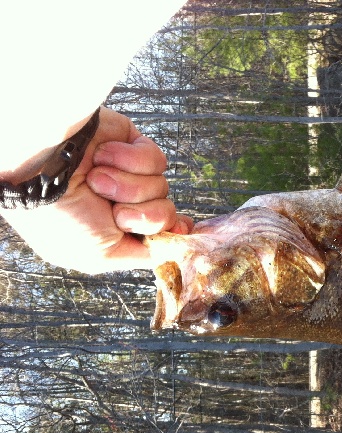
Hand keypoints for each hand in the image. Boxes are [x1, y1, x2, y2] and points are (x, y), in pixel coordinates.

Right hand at [0, 107, 192, 273]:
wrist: (41, 166)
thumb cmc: (60, 216)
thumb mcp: (100, 255)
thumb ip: (143, 254)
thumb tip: (178, 247)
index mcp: (117, 232)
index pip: (163, 234)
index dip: (173, 233)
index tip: (177, 230)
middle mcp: (124, 204)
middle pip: (166, 214)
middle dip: (143, 214)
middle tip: (113, 209)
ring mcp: (129, 175)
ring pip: (162, 187)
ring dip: (128, 186)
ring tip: (96, 180)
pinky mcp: (132, 145)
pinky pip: (156, 160)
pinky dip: (130, 160)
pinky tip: (103, 157)